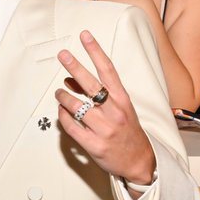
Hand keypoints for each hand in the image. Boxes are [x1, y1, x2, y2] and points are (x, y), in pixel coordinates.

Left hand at [54, 30, 155, 185]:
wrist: (140, 162)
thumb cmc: (129, 132)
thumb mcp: (121, 108)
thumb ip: (100, 94)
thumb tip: (73, 79)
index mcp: (122, 100)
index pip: (108, 70)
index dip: (95, 51)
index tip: (85, 37)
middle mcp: (114, 112)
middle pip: (90, 84)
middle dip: (74, 66)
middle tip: (63, 55)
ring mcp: (104, 129)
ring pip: (75, 106)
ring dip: (63, 96)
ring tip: (59, 92)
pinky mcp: (94, 145)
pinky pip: (71, 127)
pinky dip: (63, 117)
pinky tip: (61, 111)